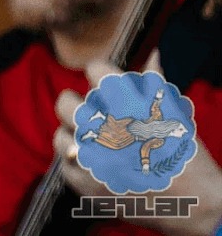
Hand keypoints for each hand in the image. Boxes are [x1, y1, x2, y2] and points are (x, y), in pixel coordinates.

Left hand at [51, 52, 221, 235]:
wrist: (196, 203)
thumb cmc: (186, 154)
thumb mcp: (173, 113)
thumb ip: (153, 81)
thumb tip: (151, 53)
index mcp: (127, 103)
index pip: (94, 70)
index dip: (101, 75)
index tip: (106, 86)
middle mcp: (104, 127)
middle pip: (66, 102)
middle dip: (79, 105)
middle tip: (96, 116)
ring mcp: (92, 158)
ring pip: (61, 135)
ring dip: (75, 136)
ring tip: (95, 142)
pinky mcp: (87, 185)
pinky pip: (65, 164)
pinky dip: (78, 163)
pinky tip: (96, 163)